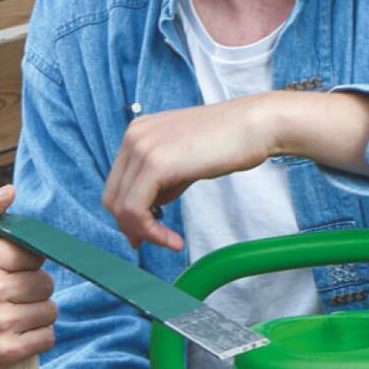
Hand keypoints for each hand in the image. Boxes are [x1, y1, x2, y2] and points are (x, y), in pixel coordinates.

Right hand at [0, 185, 56, 368]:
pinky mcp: (4, 353)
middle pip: (45, 283)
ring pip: (49, 311)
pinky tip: (18, 332)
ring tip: (14, 312)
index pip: (32, 253)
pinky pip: (46, 338)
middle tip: (11, 292)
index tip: (9, 269)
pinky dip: (38, 336)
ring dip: (36, 312)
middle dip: (32, 286)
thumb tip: (10, 193)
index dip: (24, 261)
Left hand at [104, 99, 276, 249]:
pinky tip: (174, 240)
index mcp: (138, 132)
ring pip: (122, 207)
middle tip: (157, 242)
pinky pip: (136, 209)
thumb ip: (162, 181)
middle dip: (132, 226)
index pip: (117, 183)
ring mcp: (141, 147)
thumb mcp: (183, 160)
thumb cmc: (228, 142)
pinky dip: (151, 231)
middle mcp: (133, 136)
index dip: (128, 214)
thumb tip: (149, 210)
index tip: (145, 234)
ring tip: (170, 241)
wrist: (255, 126)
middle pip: (113, 196)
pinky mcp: (155, 164)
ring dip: (144, 232)